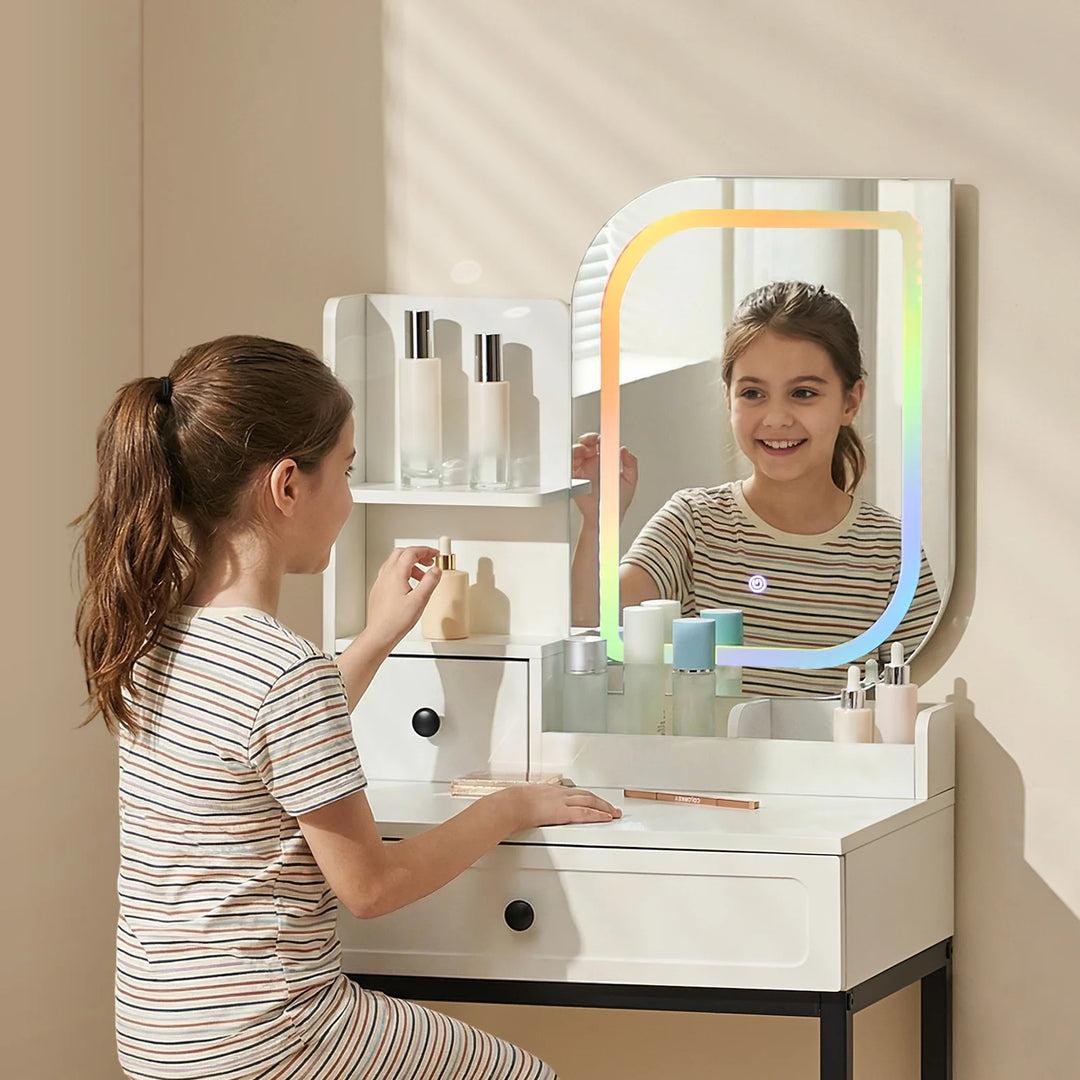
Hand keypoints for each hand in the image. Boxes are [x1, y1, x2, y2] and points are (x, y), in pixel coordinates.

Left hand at [364, 546, 440, 653]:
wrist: (380, 634)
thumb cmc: (396, 621)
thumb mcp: (420, 600)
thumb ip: (430, 582)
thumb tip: (436, 570)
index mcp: (396, 574)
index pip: (411, 552)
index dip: (425, 551)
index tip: (435, 554)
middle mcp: (386, 575)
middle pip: (401, 553)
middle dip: (417, 554)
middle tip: (429, 561)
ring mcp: (380, 582)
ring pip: (395, 563)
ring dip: (410, 564)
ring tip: (422, 576)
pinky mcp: (378, 591)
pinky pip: (390, 574)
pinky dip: (402, 573)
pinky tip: (409, 586)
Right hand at [497, 783, 621, 828]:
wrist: (509, 805)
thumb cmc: (512, 804)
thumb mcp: (525, 800)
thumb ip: (532, 805)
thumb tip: (529, 812)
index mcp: (550, 790)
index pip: (574, 792)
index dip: (586, 797)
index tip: (594, 801)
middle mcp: (559, 793)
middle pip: (586, 795)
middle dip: (600, 801)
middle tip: (611, 807)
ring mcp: (562, 802)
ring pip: (589, 801)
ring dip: (604, 807)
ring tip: (614, 813)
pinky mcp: (563, 812)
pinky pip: (585, 813)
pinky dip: (598, 814)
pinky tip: (606, 818)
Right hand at [571, 433, 637, 526]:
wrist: (607, 517)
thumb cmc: (618, 502)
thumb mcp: (630, 481)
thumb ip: (630, 463)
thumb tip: (624, 449)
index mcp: (606, 462)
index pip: (602, 444)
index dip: (603, 436)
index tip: (606, 433)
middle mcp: (593, 464)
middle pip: (587, 444)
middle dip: (588, 438)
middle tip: (593, 440)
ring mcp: (583, 471)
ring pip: (576, 452)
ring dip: (579, 447)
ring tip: (584, 450)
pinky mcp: (575, 479)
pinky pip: (569, 465)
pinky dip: (571, 459)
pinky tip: (578, 458)